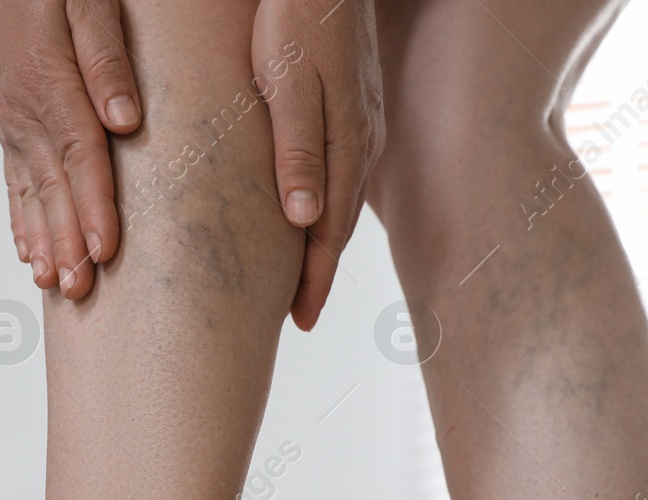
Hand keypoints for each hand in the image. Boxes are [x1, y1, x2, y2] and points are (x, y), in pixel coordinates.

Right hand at [0, 0, 142, 298]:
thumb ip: (105, 56)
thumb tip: (123, 119)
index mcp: (47, 83)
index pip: (78, 157)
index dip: (93, 206)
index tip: (105, 249)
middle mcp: (24, 110)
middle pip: (52, 188)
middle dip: (67, 243)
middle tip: (80, 291)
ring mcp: (12, 120)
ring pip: (29, 192)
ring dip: (43, 241)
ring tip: (55, 284)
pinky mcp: (8, 122)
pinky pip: (13, 179)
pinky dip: (20, 218)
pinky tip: (28, 249)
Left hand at [252, 0, 383, 329]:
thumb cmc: (293, 13)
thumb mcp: (286, 79)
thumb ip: (297, 147)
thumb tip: (305, 220)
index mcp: (346, 141)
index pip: (329, 229)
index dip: (313, 279)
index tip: (298, 322)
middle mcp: (361, 139)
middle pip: (337, 224)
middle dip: (318, 275)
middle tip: (297, 318)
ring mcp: (361, 122)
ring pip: (339, 200)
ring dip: (322, 245)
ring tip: (301, 281)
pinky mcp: (352, 104)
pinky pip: (340, 173)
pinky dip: (325, 207)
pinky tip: (310, 215)